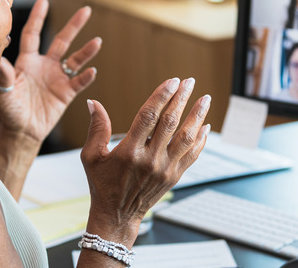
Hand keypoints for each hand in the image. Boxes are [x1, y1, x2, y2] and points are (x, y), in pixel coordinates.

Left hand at [0, 0, 100, 144]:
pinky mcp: (66, 93)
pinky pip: (79, 81)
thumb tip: (0, 59)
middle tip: (86, 10)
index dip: (38, 18)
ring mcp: (57, 78)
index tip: (44, 1)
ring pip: (75, 59)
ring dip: (87, 51)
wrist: (21, 132)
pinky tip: (92, 70)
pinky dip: (86, 76)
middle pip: (61, 40)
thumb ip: (4, 75)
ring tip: (97, 41)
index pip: (33, 34)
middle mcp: (44, 65)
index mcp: (27, 61)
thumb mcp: (2, 92)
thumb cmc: (8, 111)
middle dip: (74, 25)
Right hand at [80, 78, 210, 245]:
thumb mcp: (91, 156)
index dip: (161, 96)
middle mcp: (150, 160)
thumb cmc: (102, 184)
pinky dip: (200, 139)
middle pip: (170, 123)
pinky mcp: (174, 177)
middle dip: (181, 99)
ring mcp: (165, 169)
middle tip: (189, 82)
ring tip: (205, 99)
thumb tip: (93, 103)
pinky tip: (205, 126)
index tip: (172, 81)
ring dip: (197, 116)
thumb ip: (96, 128)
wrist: (117, 215)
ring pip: (186, 137)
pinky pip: (192, 155)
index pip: (149, 116)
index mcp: (129, 151)